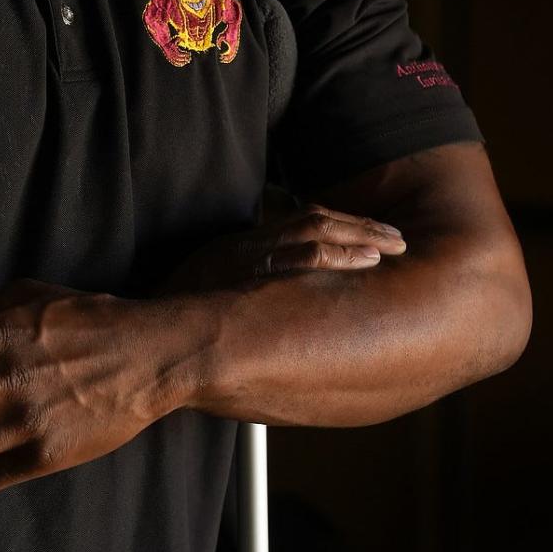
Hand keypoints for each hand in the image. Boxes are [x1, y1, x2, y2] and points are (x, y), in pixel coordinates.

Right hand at [166, 201, 406, 294]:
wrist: (153, 330)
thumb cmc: (184, 308)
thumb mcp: (219, 279)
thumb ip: (254, 275)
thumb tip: (292, 284)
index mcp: (249, 242)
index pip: (306, 221)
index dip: (345, 225)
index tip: (376, 235)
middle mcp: (253, 244)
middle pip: (317, 223)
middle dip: (362, 229)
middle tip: (399, 239)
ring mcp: (252, 259)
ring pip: (313, 235)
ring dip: (356, 239)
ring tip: (390, 248)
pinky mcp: (250, 276)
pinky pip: (298, 260)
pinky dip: (334, 256)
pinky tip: (364, 262)